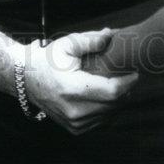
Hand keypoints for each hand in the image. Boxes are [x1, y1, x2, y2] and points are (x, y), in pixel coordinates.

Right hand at [23, 29, 137, 134]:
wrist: (27, 80)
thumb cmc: (49, 59)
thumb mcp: (67, 44)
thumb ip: (91, 40)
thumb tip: (111, 34)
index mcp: (72, 89)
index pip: (112, 92)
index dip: (128, 82)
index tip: (135, 71)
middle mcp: (74, 111)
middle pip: (114, 105)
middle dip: (126, 90)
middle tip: (128, 74)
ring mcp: (74, 123)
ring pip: (110, 115)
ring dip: (118, 100)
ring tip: (117, 82)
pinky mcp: (75, 129)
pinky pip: (102, 120)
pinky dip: (108, 108)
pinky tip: (105, 94)